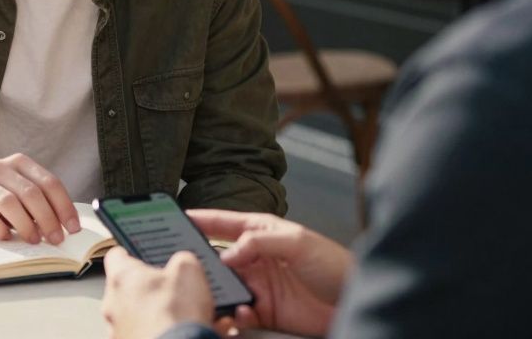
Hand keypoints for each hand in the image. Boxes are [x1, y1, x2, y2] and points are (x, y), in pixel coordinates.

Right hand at [0, 153, 80, 244]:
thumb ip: (34, 200)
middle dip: (48, 219)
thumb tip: (62, 225)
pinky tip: (5, 237)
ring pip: (9, 202)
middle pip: (31, 193)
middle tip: (55, 239)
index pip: (49, 182)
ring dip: (26, 225)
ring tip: (33, 241)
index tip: (73, 228)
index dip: (64, 206)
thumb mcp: (11, 188)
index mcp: (17, 163)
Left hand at [101, 247, 213, 338]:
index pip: (116, 256)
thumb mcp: (188, 271)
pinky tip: (190, 333)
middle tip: (174, 291)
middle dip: (152, 291)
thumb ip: (182, 260)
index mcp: (121, 278)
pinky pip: (148, 335)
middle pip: (130, 290)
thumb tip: (184, 262)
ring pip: (140, 317)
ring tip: (189, 318)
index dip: (131, 254)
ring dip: (160, 316)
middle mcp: (113, 306)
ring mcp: (119, 331)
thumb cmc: (173, 314)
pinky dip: (166, 333)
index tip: (138, 254)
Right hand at [188, 209, 350, 337]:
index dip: (201, 219)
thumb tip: (226, 252)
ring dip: (216, 290)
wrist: (354, 300)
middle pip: (218, 256)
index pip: (224, 223)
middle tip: (185, 266)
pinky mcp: (264, 310)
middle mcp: (256, 257)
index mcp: (261, 232)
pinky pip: (239, 311)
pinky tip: (241, 312)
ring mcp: (259, 284)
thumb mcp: (296, 242)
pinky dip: (235, 313)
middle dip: (201, 261)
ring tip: (211, 294)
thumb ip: (258, 242)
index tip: (176, 218)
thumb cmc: (333, 264)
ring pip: (224, 285)